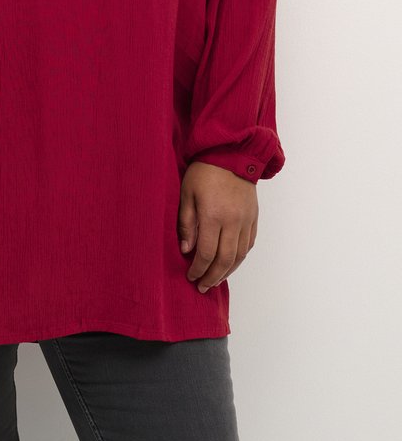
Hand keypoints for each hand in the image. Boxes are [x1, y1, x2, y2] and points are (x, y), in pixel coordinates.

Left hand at [177, 161, 257, 293]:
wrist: (232, 154)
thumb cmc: (204, 171)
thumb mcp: (187, 194)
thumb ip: (186, 223)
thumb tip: (187, 250)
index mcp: (213, 215)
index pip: (207, 253)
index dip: (198, 269)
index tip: (190, 276)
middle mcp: (233, 221)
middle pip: (225, 260)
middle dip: (212, 276)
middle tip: (202, 286)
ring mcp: (246, 220)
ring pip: (239, 255)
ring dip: (228, 271)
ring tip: (215, 280)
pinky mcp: (254, 217)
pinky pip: (249, 244)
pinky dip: (240, 258)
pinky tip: (231, 263)